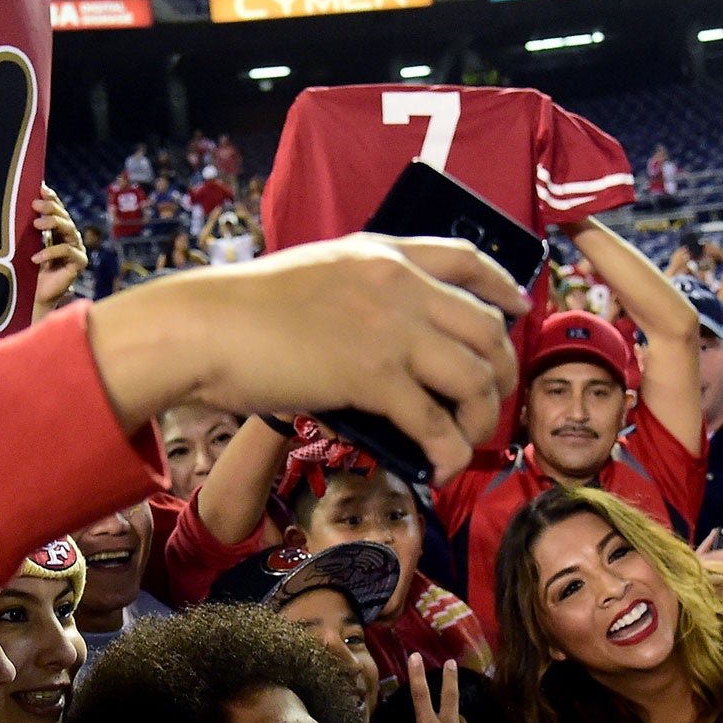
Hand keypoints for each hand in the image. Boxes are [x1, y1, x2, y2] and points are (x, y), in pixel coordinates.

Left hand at [31, 185, 89, 322]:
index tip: (40, 188)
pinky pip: (67, 251)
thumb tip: (19, 204)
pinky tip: (36, 258)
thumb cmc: (26, 269)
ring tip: (36, 225)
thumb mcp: (25, 244)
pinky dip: (50, 252)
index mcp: (58, 230)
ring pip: (69, 229)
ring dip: (53, 223)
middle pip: (64, 216)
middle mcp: (70, 237)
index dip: (51, 198)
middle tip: (35, 205)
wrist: (32, 296)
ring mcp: (76, 249)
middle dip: (51, 208)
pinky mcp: (79, 263)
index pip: (58, 209)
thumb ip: (27, 227)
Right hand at [87, 234, 524, 483]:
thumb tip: (385, 345)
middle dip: (501, 373)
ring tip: (464, 444)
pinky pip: (434, 422)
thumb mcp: (314, 276)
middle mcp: (399, 285)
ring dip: (479, 420)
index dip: (503, 287)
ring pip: (474, 377)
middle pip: (487, 328)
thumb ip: (357, 294)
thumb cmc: (241, 311)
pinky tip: (439, 469)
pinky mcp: (373, 376)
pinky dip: (446, 452)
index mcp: (383, 253)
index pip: (468, 260)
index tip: (518, 309)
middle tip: (492, 403)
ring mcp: (390, 329)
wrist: (204, 327)